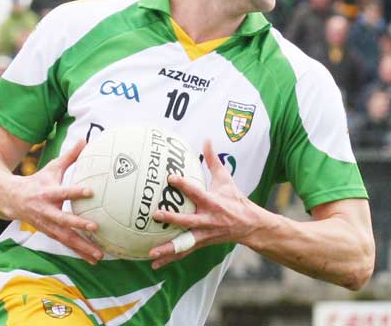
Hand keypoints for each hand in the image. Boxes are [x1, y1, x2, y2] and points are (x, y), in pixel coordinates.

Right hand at [6, 141, 102, 263]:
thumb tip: (85, 140)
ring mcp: (47, 225)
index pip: (63, 192)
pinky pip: (65, 244)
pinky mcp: (49, 234)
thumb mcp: (52, 167)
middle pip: (64, 220)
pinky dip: (78, 252)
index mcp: (47, 193)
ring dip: (81, 247)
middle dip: (79, 225)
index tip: (90, 192)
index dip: (75, 192)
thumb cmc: (37, 181)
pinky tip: (93, 258)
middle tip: (96, 228)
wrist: (10, 200)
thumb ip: (69, 156)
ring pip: (65, 239)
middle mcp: (46, 212)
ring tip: (99, 255)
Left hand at [149, 140, 260, 268]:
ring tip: (151, 253)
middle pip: (188, 221)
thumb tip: (206, 139)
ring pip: (185, 243)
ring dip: (168, 249)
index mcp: (213, 202)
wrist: (250, 225)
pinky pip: (184, 252)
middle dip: (172, 219)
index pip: (196, 192)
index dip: (183, 184)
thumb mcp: (225, 178)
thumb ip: (213, 160)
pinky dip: (170, 258)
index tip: (169, 178)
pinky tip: (154, 263)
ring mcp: (204, 234)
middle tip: (155, 215)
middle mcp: (208, 220)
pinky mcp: (201, 243)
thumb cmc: (235, 198)